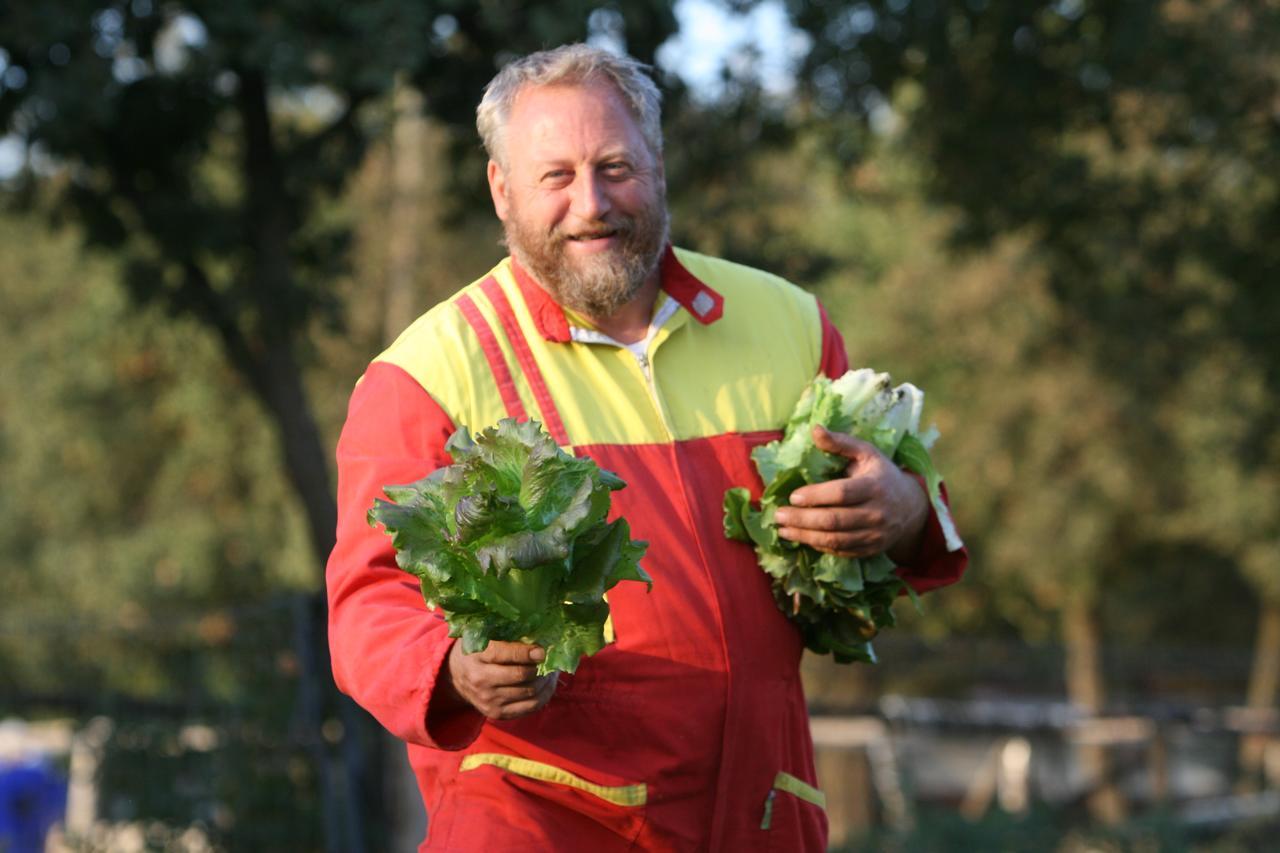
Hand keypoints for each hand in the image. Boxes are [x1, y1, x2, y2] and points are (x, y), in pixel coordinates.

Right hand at [440, 640, 558, 720]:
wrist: (457, 676)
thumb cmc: (478, 650)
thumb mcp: (485, 636)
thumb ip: (508, 636)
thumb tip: (539, 640)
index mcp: (477, 655)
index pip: (505, 654)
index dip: (527, 652)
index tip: (542, 650)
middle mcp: (480, 680)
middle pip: (520, 675)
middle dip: (540, 667)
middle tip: (550, 660)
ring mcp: (488, 700)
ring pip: (529, 692)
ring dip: (546, 681)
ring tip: (551, 671)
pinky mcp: (497, 713)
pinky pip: (530, 707)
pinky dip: (544, 696)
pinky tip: (547, 685)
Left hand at [773, 425, 928, 562]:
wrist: (910, 507)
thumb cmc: (881, 475)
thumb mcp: (866, 453)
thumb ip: (840, 442)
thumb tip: (815, 429)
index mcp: (875, 486)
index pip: (842, 493)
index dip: (816, 496)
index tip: (792, 496)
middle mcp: (877, 513)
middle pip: (835, 520)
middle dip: (803, 519)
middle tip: (779, 515)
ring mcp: (875, 535)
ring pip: (836, 540)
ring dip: (806, 537)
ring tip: (783, 530)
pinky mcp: (871, 550)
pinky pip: (841, 552)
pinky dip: (819, 547)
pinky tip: (802, 539)